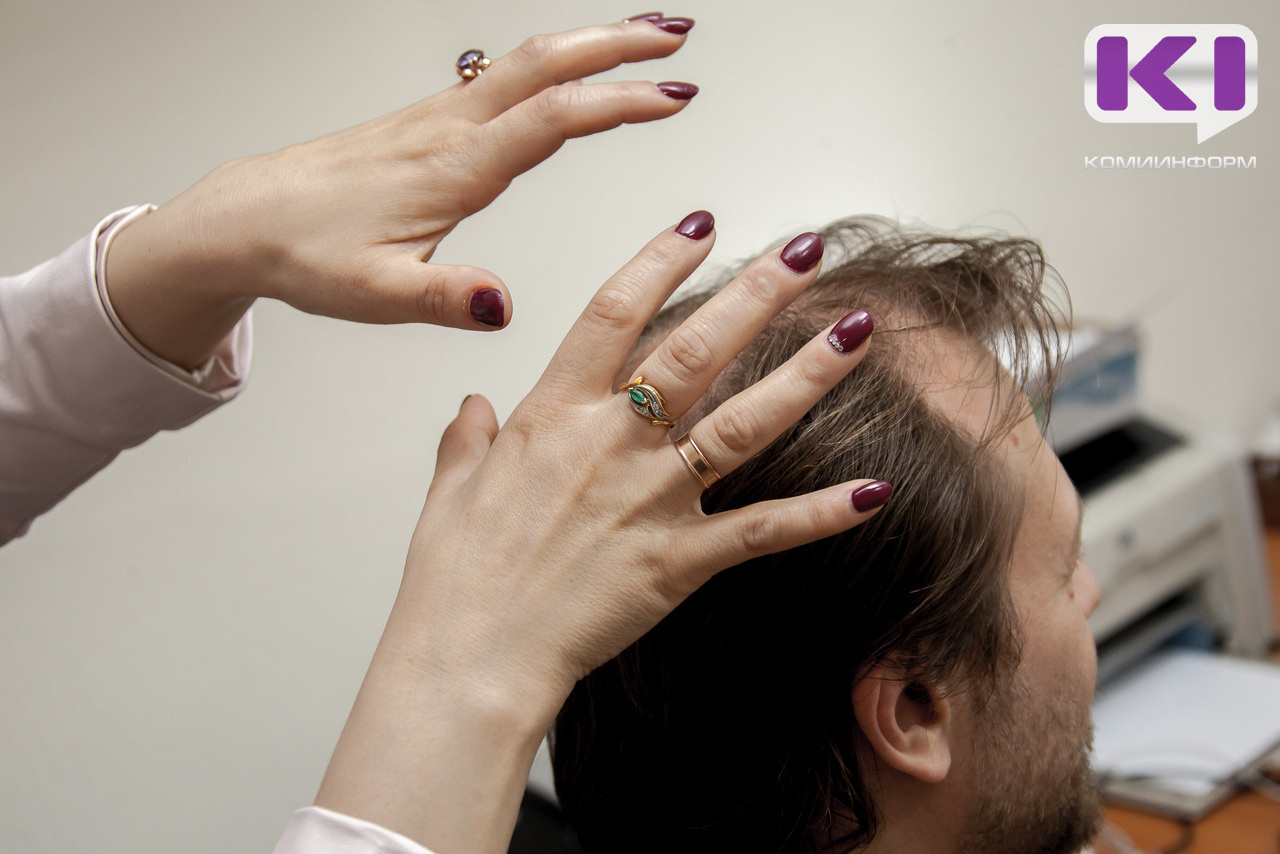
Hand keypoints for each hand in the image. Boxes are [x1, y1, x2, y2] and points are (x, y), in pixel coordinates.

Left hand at [104, 16, 697, 367]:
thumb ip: (443, 299)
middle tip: (679, 37)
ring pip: (524, 61)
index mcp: (450, 169)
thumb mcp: (374, 294)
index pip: (550, 121)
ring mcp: (436, 119)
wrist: (243, 219)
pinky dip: (550, 61)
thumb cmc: (303, 252)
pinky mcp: (425, 123)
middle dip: (618, 44)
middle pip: (544, 64)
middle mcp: (447, 130)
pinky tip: (564, 69)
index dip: (618, 103)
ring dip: (589, 43)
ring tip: (643, 39)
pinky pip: (501, 74)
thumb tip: (503, 306)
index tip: (675, 95)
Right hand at [316, 212, 884, 852]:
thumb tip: (472, 408)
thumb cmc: (457, 578)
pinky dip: (821, 512)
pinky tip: (873, 491)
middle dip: (758, 292)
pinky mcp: (678, 560)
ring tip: (857, 331)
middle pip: (695, 349)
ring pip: (743, 422)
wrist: (470, 658)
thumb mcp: (450, 491)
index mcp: (552, 414)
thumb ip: (466, 438)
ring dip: (806, 374)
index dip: (661, 260)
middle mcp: (610, 442)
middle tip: (808, 250)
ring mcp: (650, 499)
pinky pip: (762, 530)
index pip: (614, 311)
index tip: (701, 224)